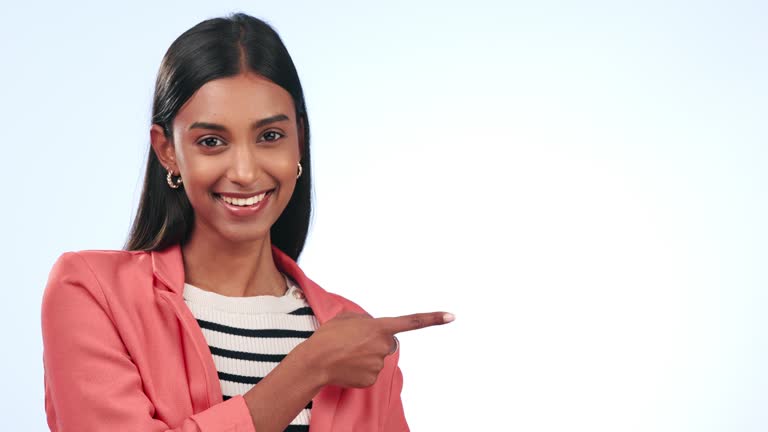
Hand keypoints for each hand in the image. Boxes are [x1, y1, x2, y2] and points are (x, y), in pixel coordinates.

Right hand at [303, 311, 453, 387]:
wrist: (315, 361)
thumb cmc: (328, 336)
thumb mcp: (348, 318)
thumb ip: (366, 320)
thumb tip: (373, 327)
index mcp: (379, 327)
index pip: (412, 322)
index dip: (433, 319)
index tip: (452, 316)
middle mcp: (383, 346)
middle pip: (388, 343)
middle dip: (376, 342)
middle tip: (354, 342)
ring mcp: (378, 364)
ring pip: (378, 359)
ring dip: (365, 356)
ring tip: (346, 354)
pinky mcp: (371, 379)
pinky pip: (370, 373)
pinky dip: (360, 370)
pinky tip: (347, 366)